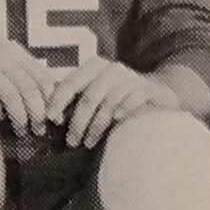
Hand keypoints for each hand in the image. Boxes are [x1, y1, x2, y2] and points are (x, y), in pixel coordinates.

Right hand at [0, 41, 57, 136]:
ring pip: (11, 95)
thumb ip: (25, 87)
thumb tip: (55, 111)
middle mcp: (0, 55)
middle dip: (37, 113)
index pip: (43, 78)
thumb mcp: (4, 79)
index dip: (52, 101)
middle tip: (38, 131)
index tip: (55, 121)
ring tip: (20, 131)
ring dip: (19, 118)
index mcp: (15, 54)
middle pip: (29, 88)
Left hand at [47, 57, 174, 148]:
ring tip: (89, 142)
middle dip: (78, 121)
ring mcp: (132, 78)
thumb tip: (50, 116)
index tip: (51, 119)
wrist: (159, 93)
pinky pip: (133, 98)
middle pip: (90, 96)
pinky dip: (124, 110)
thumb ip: (77, 98)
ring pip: (109, 102)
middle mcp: (113, 69)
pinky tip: (117, 122)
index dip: (58, 100)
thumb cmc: (120, 97)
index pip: (71, 82)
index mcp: (95, 66)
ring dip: (97, 125)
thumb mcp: (97, 92)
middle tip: (71, 142)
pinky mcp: (149, 88)